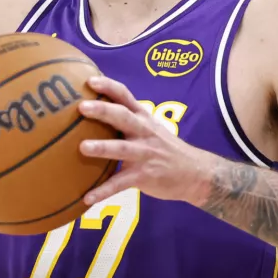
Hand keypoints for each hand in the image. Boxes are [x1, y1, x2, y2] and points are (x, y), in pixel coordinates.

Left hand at [78, 75, 212, 205]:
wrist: (196, 173)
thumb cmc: (164, 147)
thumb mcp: (150, 127)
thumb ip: (128, 118)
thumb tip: (94, 108)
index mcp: (143, 117)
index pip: (125, 95)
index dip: (108, 86)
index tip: (90, 80)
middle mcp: (144, 132)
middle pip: (123, 117)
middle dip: (103, 110)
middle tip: (82, 107)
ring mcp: (145, 154)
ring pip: (121, 149)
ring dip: (102, 148)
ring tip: (82, 147)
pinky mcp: (144, 176)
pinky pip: (120, 184)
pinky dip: (103, 191)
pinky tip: (87, 198)